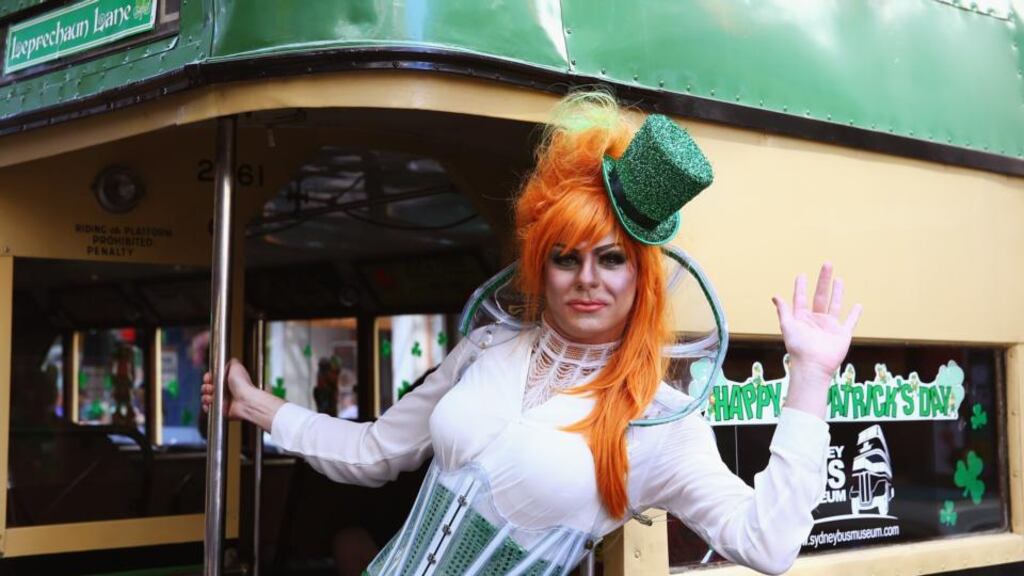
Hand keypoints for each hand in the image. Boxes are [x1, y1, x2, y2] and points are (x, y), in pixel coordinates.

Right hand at [201, 359, 255, 420]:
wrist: (245, 400)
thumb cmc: (242, 384)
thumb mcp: (237, 366)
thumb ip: (232, 362)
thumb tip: (229, 360)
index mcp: (227, 380)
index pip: (212, 378)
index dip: (208, 378)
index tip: (208, 378)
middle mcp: (225, 390)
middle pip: (207, 388)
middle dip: (206, 387)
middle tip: (211, 387)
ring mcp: (222, 400)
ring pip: (206, 398)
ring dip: (206, 397)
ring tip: (212, 396)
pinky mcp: (221, 410)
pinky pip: (209, 408)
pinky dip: (207, 406)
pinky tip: (211, 403)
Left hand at [772, 263, 862, 415]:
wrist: (813, 366)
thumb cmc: (798, 348)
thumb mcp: (788, 326)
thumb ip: (784, 310)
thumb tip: (775, 295)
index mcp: (802, 318)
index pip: (801, 298)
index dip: (800, 286)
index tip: (801, 275)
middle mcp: (816, 320)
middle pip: (821, 296)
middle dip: (823, 280)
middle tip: (827, 264)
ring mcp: (830, 327)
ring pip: (835, 304)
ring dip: (838, 292)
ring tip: (839, 278)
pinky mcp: (842, 334)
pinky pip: (850, 322)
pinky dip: (855, 314)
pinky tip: (858, 305)